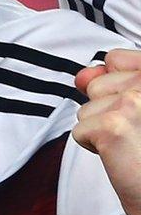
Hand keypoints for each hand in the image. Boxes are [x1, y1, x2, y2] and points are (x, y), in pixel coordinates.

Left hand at [76, 49, 140, 214]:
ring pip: (86, 108)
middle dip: (107, 110)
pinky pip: (80, 130)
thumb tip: (83, 74)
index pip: (116, 58)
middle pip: (97, 84)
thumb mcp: (138, 108)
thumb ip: (115, 84)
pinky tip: (122, 156)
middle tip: (137, 132)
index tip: (134, 108)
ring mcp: (134, 100)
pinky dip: (95, 148)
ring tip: (133, 144)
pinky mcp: (114, 125)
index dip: (116, 86)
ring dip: (101, 129)